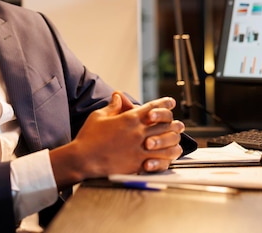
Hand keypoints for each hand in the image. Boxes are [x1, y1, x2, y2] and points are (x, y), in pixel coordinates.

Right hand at [50, 93, 183, 188]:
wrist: (83, 159)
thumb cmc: (88, 137)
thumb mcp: (98, 116)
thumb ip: (112, 106)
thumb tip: (118, 97)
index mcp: (129, 119)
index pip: (153, 107)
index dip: (164, 103)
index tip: (170, 102)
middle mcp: (138, 132)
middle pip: (166, 124)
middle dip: (174, 122)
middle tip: (178, 123)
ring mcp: (140, 149)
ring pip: (168, 144)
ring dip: (174, 141)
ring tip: (177, 140)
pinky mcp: (139, 163)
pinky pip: (161, 160)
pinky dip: (168, 157)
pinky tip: (169, 156)